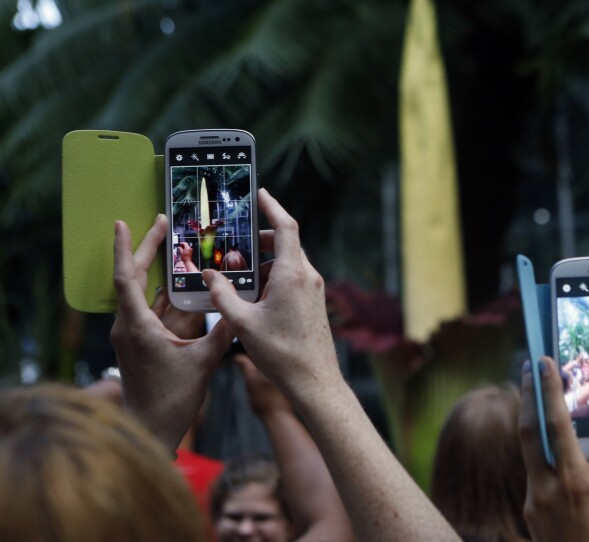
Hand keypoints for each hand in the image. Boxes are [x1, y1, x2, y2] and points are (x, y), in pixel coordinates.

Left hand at [111, 215, 233, 450]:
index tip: (123, 223)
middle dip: (148, 249)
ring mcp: (133, 335)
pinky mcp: (140, 343)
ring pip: (144, 294)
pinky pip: (152, 311)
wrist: (151, 430)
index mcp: (138, 326)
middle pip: (134, 278)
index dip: (126, 248)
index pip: (126, 278)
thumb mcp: (203, 363)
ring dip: (159, 272)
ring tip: (178, 247)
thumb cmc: (171, 400)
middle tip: (163, 223)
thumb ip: (222, 333)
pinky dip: (166, 296)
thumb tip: (241, 308)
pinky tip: (184, 285)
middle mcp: (129, 327)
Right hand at [203, 189, 342, 408]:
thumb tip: (209, 276)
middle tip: (236, 241)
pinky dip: (273, 278)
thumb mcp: (242, 323)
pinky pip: (292, 279)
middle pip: (285, 243)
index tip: (260, 193)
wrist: (314, 380)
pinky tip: (253, 294)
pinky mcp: (313, 302)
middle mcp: (308, 276)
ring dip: (265, 262)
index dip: (272, 206)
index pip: (286, 227)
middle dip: (260, 239)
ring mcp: (313, 289)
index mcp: (293, 274)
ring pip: (288, 263)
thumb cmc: (281, 353)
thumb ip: (223, 295)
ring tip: (238, 272)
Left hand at [519, 357, 588, 541]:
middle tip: (528, 366)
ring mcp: (533, 501)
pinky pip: (535, 475)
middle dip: (528, 396)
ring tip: (541, 402)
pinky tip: (555, 453)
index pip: (555, 426)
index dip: (548, 391)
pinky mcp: (529, 512)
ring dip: (534, 426)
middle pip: (528, 432)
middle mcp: (546, 488)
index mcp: (573, 483)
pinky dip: (543, 458)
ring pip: (530, 453)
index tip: (541, 363)